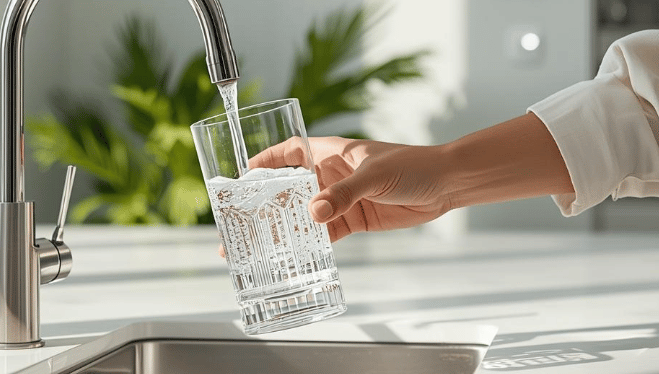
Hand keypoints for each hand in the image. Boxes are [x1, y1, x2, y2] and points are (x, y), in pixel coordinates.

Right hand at [249, 136, 453, 241]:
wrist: (445, 185)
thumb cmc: (412, 165)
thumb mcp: (374, 176)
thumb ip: (343, 194)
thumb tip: (314, 213)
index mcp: (332, 153)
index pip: (291, 152)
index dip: (267, 160)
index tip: (244, 173)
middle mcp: (332, 175)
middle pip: (292, 187)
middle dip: (269, 202)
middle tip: (246, 220)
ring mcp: (342, 198)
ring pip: (306, 213)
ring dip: (287, 227)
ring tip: (263, 244)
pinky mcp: (355, 219)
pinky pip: (326, 232)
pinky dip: (313, 242)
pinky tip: (297, 254)